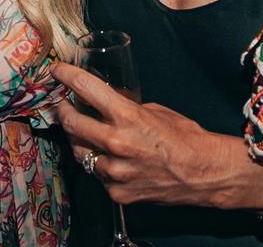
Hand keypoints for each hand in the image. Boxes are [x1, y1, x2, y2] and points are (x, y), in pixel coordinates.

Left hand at [52, 62, 255, 208]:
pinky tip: (111, 159)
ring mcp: (115, 171)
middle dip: (63, 110)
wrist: (205, 173)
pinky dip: (100, 165)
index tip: (57, 71)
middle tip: (63, 104)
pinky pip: (97, 175)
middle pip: (71, 122)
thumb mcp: (155, 111)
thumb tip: (107, 103)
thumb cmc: (185, 137)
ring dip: (79, 139)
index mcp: (127, 116)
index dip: (66, 76)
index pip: (85, 88)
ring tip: (85, 132)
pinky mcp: (117, 192)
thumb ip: (126, 108)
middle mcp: (116, 143)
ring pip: (79, 151)